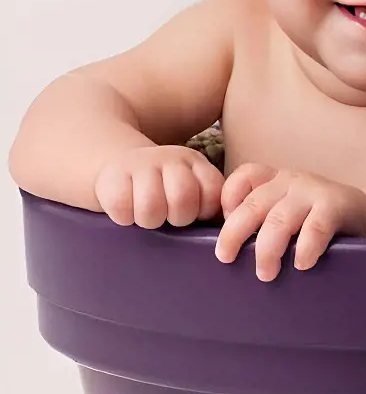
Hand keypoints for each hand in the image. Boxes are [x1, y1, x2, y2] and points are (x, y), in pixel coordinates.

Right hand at [94, 145, 223, 228]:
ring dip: (149, 221)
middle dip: (177, 218)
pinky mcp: (112, 176)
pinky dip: (124, 218)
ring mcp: (141, 164)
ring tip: (147, 217)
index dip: (203, 211)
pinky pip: (122, 208)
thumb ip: (209, 206)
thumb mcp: (191, 189)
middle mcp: (171, 158)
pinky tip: (126, 213)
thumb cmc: (163, 190)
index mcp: (195, 163)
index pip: (213, 191)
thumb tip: (226, 235)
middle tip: (168, 218)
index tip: (193, 215)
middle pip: (183, 198)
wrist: (119, 166)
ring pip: (151, 206)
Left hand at [215, 164, 365, 278]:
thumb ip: (263, 221)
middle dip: (234, 233)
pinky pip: (315, 227)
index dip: (227, 199)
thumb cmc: (318, 220)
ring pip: (279, 219)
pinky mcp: (335, 206)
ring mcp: (312, 192)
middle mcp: (290, 182)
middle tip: (226, 259)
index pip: (243, 177)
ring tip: (266, 273)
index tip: (224, 224)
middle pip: (253, 204)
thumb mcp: (287, 211)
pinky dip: (305, 248)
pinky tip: (302, 264)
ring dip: (267, 250)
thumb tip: (228, 254)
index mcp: (275, 180)